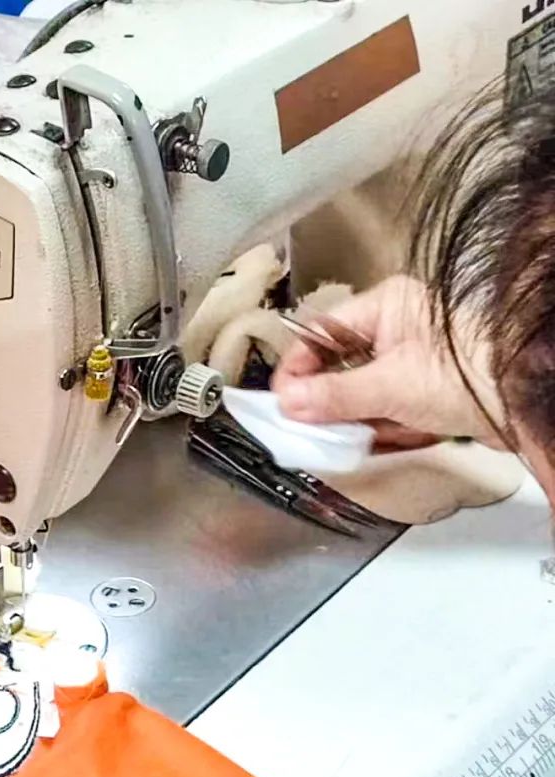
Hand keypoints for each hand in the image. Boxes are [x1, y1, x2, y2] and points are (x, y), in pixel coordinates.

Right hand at [272, 276, 504, 448]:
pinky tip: (380, 439)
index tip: (282, 399)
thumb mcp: (388, 386)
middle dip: (325, 399)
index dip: (297, 366)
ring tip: (349, 436)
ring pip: (359, 392)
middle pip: (338, 366)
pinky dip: (378, 428)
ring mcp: (410, 362)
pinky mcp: (422, 391)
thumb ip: (333, 395)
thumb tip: (288, 402)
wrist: (524, 402)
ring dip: (353, 418)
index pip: (321, 332)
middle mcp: (396, 329)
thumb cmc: (468, 374)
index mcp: (385, 307)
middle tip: (307, 425)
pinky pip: (384, 409)